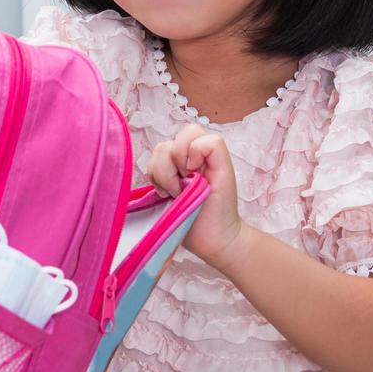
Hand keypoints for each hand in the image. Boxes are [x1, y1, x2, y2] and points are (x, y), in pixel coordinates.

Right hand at [148, 124, 244, 266]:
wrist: (211, 238)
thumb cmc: (221, 208)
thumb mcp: (225, 173)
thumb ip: (213, 148)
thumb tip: (190, 149)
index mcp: (205, 150)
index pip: (188, 132)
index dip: (188, 153)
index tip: (197, 176)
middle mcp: (188, 155)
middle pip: (167, 145)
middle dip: (173, 168)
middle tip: (186, 187)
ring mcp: (172, 168)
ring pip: (155, 156)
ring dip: (164, 177)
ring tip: (177, 193)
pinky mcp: (159, 181)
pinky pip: (147, 170)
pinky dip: (155, 183)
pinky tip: (167, 196)